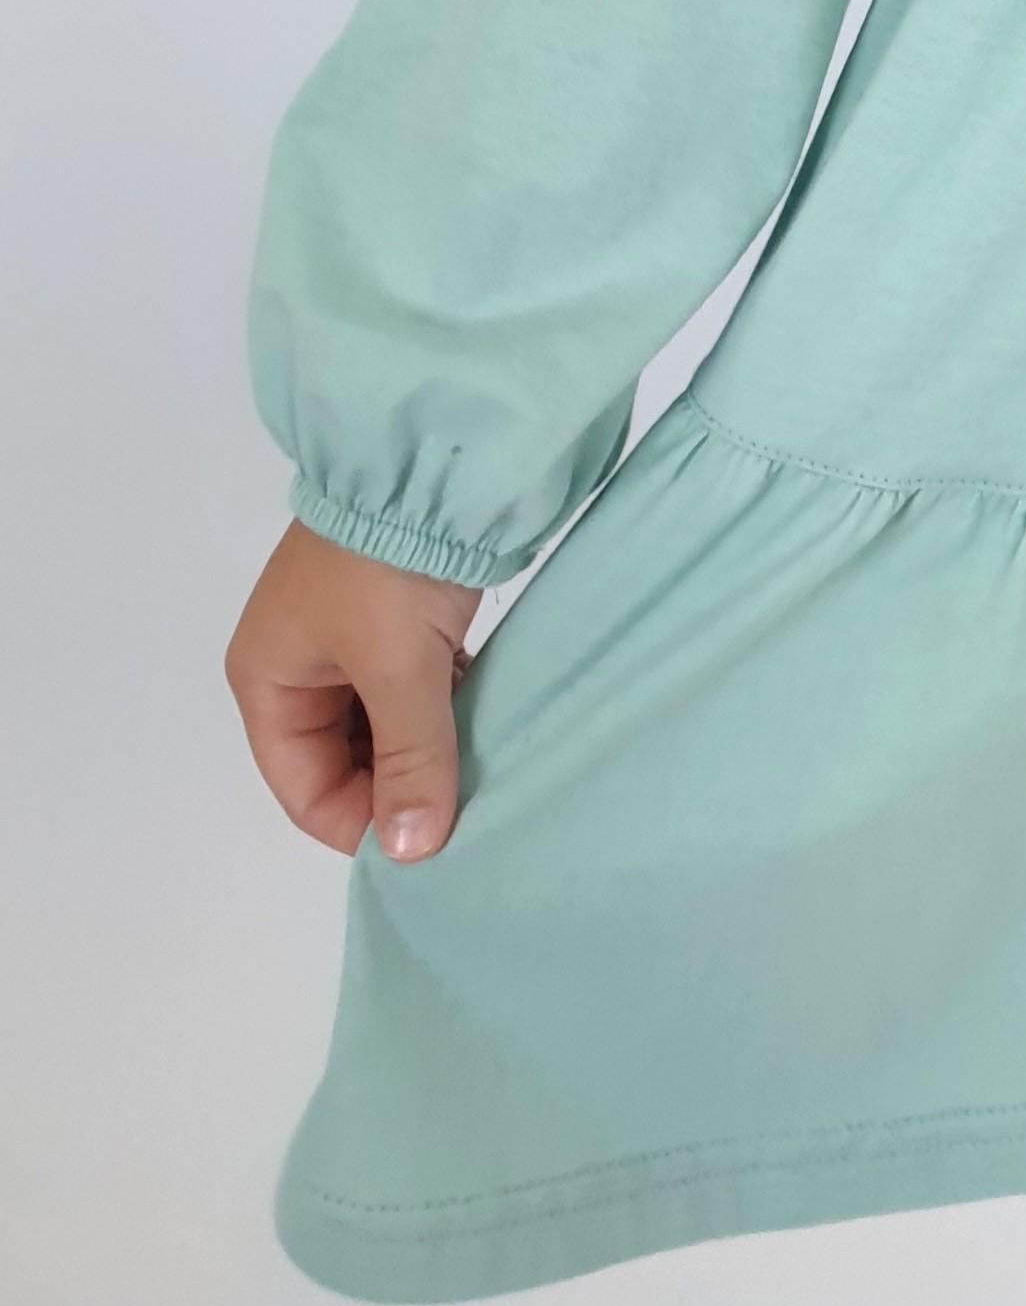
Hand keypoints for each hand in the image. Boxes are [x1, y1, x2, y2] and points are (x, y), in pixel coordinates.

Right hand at [226, 522, 483, 861]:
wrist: (435, 454)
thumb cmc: (388, 565)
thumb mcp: (397, 668)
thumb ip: (409, 759)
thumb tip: (413, 852)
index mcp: (267, 678)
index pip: (303, 787)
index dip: (359, 823)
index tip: (425, 843)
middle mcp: (297, 662)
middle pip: (341, 758)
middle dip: (394, 782)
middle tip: (459, 804)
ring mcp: (348, 635)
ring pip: (381, 721)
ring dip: (423, 742)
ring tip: (474, 760)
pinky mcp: (396, 612)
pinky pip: (411, 684)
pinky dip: (441, 703)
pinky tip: (479, 710)